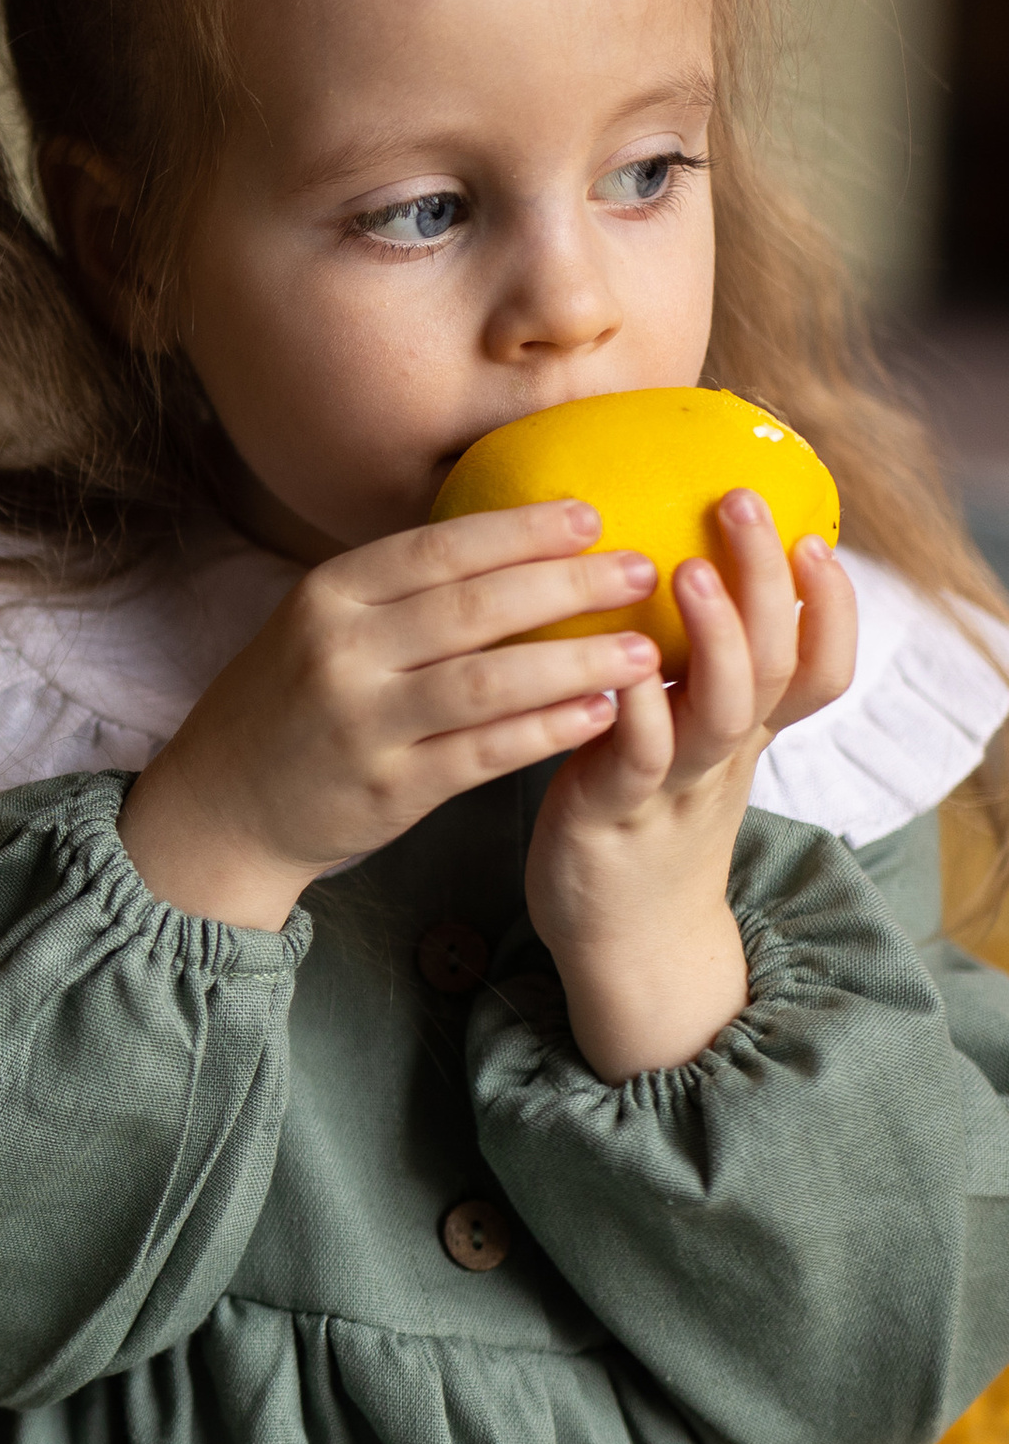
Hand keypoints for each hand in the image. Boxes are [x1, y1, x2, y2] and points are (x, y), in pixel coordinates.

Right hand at [118, 501, 659, 931]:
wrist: (223, 803)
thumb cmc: (291, 703)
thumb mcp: (320, 626)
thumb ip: (399, 592)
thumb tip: (514, 543)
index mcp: (327, 597)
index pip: (436, 550)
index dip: (518, 532)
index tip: (589, 517)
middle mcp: (341, 653)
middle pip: (473, 608)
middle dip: (567, 586)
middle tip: (639, 570)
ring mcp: (363, 723)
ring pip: (489, 681)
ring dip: (576, 662)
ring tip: (642, 647)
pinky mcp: (388, 787)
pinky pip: (485, 752)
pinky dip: (549, 730)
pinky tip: (602, 715)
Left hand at [527, 494, 855, 1080]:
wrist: (623, 941)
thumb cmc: (641, 818)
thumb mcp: (682, 742)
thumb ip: (688, 674)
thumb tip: (665, 567)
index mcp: (744, 732)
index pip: (819, 666)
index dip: (831, 606)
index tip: (816, 535)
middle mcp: (723, 753)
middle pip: (778, 664)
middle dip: (769, 581)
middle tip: (745, 503)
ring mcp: (676, 785)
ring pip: (722, 710)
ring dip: (716, 638)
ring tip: (688, 571)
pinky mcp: (614, 813)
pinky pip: (636, 758)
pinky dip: (634, 709)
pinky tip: (616, 665)